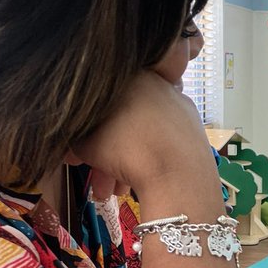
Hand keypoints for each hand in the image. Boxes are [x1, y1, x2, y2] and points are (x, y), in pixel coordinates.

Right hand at [68, 71, 214, 200]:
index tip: (78, 160)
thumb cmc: (125, 150)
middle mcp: (154, 82)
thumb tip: (74, 146)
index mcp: (127, 75)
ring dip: (126, 163)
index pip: (96, 106)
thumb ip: (75, 138)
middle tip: (99, 183)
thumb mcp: (85, 144)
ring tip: (118, 192)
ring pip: (142, 133)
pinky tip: (140, 182)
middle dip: (106, 156)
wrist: (177, 173)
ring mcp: (178, 103)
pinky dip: (150, 157)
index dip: (84, 136)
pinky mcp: (193, 125)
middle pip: (121, 122)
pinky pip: (162, 139)